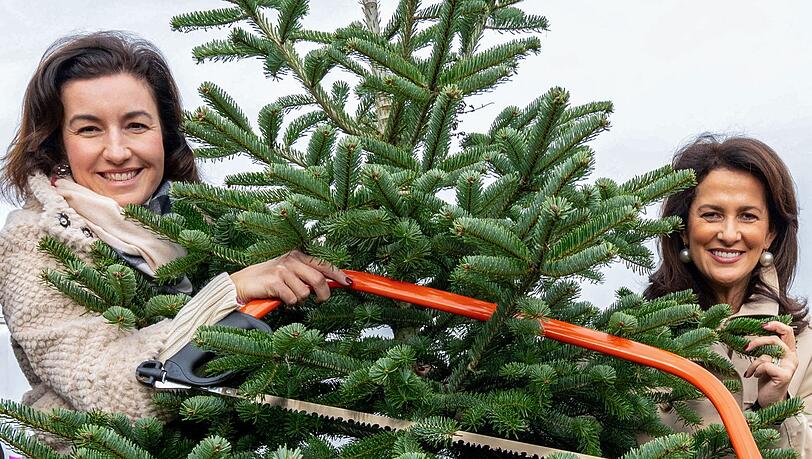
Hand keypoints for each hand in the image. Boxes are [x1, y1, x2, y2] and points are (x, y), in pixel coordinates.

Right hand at [229, 250, 349, 304]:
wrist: (242, 282)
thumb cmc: (269, 279)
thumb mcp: (290, 272)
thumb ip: (307, 275)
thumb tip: (329, 284)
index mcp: (298, 255)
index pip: (323, 264)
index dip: (338, 274)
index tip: (349, 282)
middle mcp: (292, 259)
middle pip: (318, 279)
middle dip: (323, 294)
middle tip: (320, 300)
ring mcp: (283, 270)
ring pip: (305, 292)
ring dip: (300, 300)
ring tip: (289, 295)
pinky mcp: (275, 281)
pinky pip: (292, 299)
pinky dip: (289, 302)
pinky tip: (280, 297)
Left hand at [743, 321, 797, 407]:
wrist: (769, 400)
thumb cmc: (767, 380)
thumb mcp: (766, 361)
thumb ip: (766, 349)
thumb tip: (754, 335)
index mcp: (788, 352)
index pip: (787, 332)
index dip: (776, 325)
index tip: (763, 325)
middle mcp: (791, 358)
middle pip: (775, 340)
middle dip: (757, 342)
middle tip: (747, 347)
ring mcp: (789, 367)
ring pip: (766, 355)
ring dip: (754, 363)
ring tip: (753, 371)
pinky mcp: (784, 375)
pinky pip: (764, 365)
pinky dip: (755, 370)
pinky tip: (757, 377)